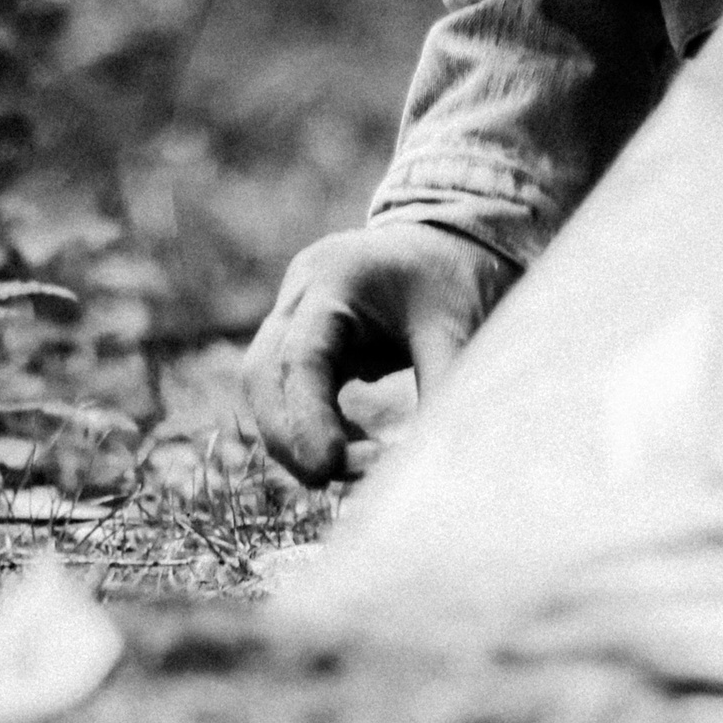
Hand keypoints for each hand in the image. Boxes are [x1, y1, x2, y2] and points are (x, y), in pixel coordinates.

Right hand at [245, 222, 520, 484]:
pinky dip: (305, 424)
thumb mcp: (459, 329)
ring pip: (263, 385)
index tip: (329, 469)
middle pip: (263, 373)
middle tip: (329, 482)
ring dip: (291, 436)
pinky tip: (346, 450)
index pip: (301, 355)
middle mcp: (302, 290)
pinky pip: (284, 388)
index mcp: (336, 277)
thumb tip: (432, 464)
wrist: (450, 240)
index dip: (306, 418)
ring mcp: (292, 310)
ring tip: (343, 472)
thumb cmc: (457, 278)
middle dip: (287, 436)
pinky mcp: (300, 335)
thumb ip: (443, 389)